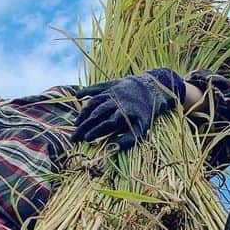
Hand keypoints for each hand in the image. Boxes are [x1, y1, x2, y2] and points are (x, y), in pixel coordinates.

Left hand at [71, 69, 186, 150]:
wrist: (156, 85)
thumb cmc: (130, 88)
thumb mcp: (112, 84)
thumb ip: (95, 89)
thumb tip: (77, 95)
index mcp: (111, 93)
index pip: (92, 105)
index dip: (82, 116)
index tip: (74, 125)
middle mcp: (119, 101)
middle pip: (98, 114)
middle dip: (85, 126)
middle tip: (73, 138)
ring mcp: (130, 110)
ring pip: (111, 122)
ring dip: (98, 130)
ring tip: (87, 139)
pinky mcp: (142, 119)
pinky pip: (132, 132)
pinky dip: (124, 140)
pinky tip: (113, 146)